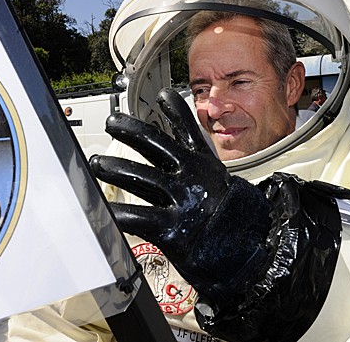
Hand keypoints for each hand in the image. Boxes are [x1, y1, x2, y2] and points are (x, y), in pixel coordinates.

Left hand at [90, 87, 270, 300]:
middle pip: (155, 144)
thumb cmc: (230, 219)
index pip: (189, 129)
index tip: (162, 95)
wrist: (251, 255)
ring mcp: (182, 201)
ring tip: (98, 164)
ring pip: (140, 176)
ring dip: (114, 168)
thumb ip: (194, 162)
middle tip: (113, 123)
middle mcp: (193, 176)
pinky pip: (137, 217)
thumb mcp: (218, 181)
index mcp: (204, 164)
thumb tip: (175, 146)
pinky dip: (117, 214)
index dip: (175, 109)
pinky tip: (104, 211)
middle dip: (130, 130)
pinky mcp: (172, 229)